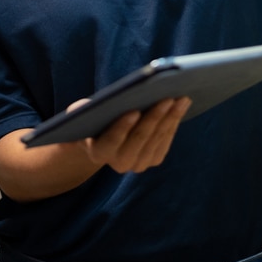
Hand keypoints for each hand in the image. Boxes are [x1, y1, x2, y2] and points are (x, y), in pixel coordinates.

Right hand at [77, 97, 191, 173]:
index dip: (122, 127)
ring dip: (170, 117)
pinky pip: (166, 140)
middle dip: (154, 117)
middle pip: (139, 139)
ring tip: (180, 97)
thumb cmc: (91, 119)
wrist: (103, 137)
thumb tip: (92, 105)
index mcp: (98, 152)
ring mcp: (139, 163)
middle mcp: (119, 163)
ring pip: (156, 138)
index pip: (111, 141)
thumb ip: (80, 110)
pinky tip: (181, 106)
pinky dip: (174, 122)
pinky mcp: (153, 159)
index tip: (134, 110)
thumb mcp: (81, 113)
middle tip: (167, 97)